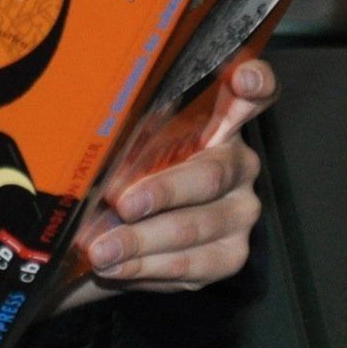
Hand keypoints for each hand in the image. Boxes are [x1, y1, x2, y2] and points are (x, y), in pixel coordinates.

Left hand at [81, 58, 275, 290]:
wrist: (123, 229)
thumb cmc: (126, 172)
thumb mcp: (124, 146)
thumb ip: (125, 139)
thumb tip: (91, 141)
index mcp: (218, 122)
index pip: (255, 94)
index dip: (255, 83)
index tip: (243, 80)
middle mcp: (239, 165)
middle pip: (209, 175)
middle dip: (160, 192)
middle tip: (120, 202)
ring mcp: (240, 212)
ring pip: (194, 227)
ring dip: (141, 240)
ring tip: (101, 248)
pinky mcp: (230, 255)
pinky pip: (190, 266)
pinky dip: (146, 267)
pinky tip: (117, 265)